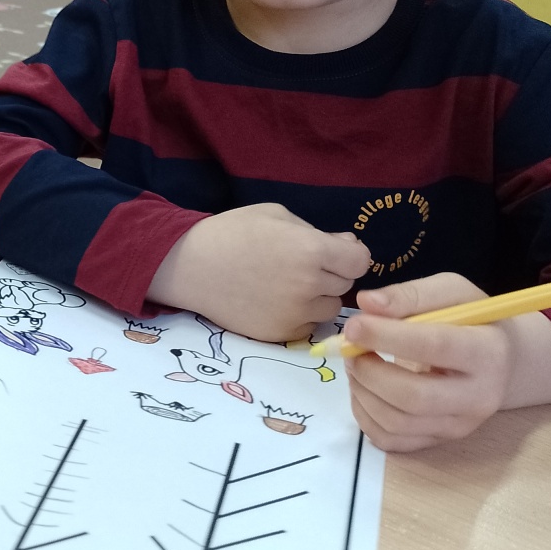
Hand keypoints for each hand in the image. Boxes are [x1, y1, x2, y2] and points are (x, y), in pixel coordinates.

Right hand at [149, 203, 371, 341]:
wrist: (189, 266)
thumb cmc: (232, 232)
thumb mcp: (277, 216)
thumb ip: (318, 232)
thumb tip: (349, 247)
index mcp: (312, 250)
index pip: (361, 260)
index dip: (350, 255)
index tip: (335, 253)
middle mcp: (309, 285)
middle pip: (346, 284)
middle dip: (331, 274)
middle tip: (301, 265)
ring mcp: (295, 313)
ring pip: (329, 308)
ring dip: (318, 297)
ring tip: (288, 285)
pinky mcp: (280, 333)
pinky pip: (308, 325)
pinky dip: (299, 315)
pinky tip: (276, 300)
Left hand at [345, 273, 550, 451]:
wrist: (501, 362)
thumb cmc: (472, 321)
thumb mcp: (451, 293)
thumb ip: (410, 295)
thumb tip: (367, 303)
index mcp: (488, 352)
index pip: (435, 346)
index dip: (387, 336)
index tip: (352, 326)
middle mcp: (480, 397)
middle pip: (413, 397)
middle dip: (369, 371)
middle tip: (350, 349)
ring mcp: (460, 426)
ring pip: (395, 423)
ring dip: (361, 392)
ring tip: (355, 364)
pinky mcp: (438, 441)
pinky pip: (389, 439)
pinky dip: (363, 414)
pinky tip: (363, 389)